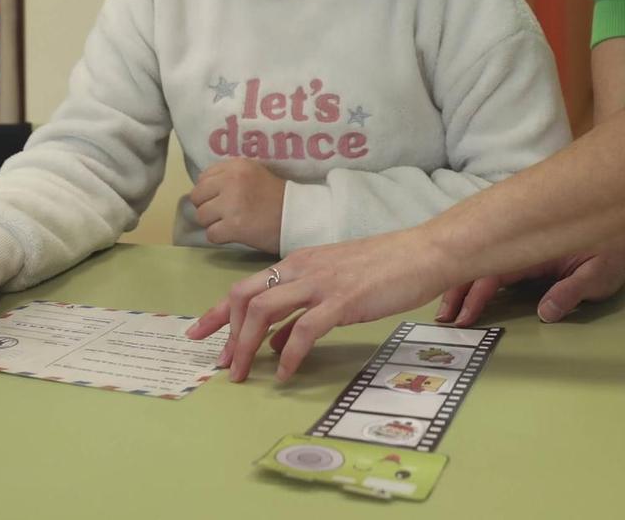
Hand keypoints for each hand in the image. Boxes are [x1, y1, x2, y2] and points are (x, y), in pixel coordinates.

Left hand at [186, 226, 460, 382]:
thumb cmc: (386, 267)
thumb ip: (302, 306)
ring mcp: (322, 283)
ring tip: (243, 373)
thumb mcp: (335, 282)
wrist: (425, 252)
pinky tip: (285, 372)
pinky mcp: (343, 301)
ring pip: (265, 310)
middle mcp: (303, 268)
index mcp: (299, 262)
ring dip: (248, 345)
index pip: (245, 285)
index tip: (199, 332)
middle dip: (226, 331)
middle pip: (245, 296)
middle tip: (220, 363)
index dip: (218, 312)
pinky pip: (304, 330)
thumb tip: (275, 338)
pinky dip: (288, 354)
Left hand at [190, 159, 286, 253]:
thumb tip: (201, 187)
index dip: (209, 191)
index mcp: (236, 165)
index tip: (222, 198)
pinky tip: (234, 234)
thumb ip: (229, 175)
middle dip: (207, 207)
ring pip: (201, 216)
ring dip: (213, 223)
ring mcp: (232, 204)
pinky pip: (211, 235)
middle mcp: (232, 181)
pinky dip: (221, 237)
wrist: (297, 217)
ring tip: (230, 223)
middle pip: (197, 197)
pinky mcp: (234, 226)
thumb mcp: (253, 173)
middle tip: (223, 214)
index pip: (202, 178)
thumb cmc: (275, 196)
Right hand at [434, 228, 624, 326]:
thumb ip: (572, 290)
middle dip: (457, 290)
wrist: (621, 228)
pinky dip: (478, 284)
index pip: (494, 272)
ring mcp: (522, 253)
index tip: (462, 316)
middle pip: (479, 267)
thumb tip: (545, 312)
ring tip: (448, 313)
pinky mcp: (526, 260)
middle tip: (443, 318)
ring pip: (483, 268)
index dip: (475, 294)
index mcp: (534, 250)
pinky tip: (466, 299)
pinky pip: (495, 270)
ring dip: (463, 287)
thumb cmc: (611, 248)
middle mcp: (522, 249)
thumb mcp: (598, 272)